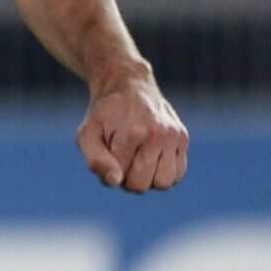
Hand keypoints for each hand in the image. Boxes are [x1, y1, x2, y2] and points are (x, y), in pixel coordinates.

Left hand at [76, 71, 188, 191]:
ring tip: (138, 161)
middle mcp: (158, 135)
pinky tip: (152, 159)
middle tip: (122, 159)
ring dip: (148, 179)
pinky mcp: (183, 137)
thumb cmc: (104, 115)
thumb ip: (96, 160)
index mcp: (132, 134)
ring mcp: (174, 136)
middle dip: (128, 179)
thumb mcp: (87, 134)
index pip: (121, 179)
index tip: (108, 155)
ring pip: (164, 184)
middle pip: (143, 185)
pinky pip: (178, 174)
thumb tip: (115, 182)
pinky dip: (164, 174)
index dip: (111, 172)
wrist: (128, 85)